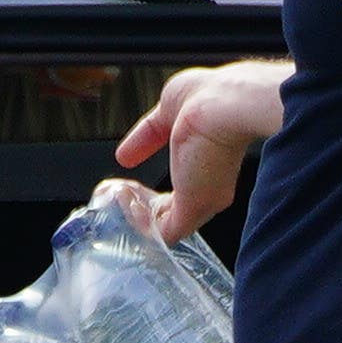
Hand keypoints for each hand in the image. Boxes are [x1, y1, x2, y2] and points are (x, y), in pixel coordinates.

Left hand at [116, 61, 287, 243]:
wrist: (221, 105)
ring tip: (120, 187)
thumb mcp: (192, 205)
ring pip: (160, 165)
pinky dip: (136, 146)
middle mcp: (199, 169)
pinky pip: (149, 133)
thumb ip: (173, 226)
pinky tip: (124, 156)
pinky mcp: (172, 114)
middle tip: (123, 203)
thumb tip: (154, 237)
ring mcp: (186, 140)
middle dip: (144, 203)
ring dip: (140, 177)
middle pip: (167, 195)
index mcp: (207, 195)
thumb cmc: (214, 154)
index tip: (133, 216)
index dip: (151, 221)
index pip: (175, 218)